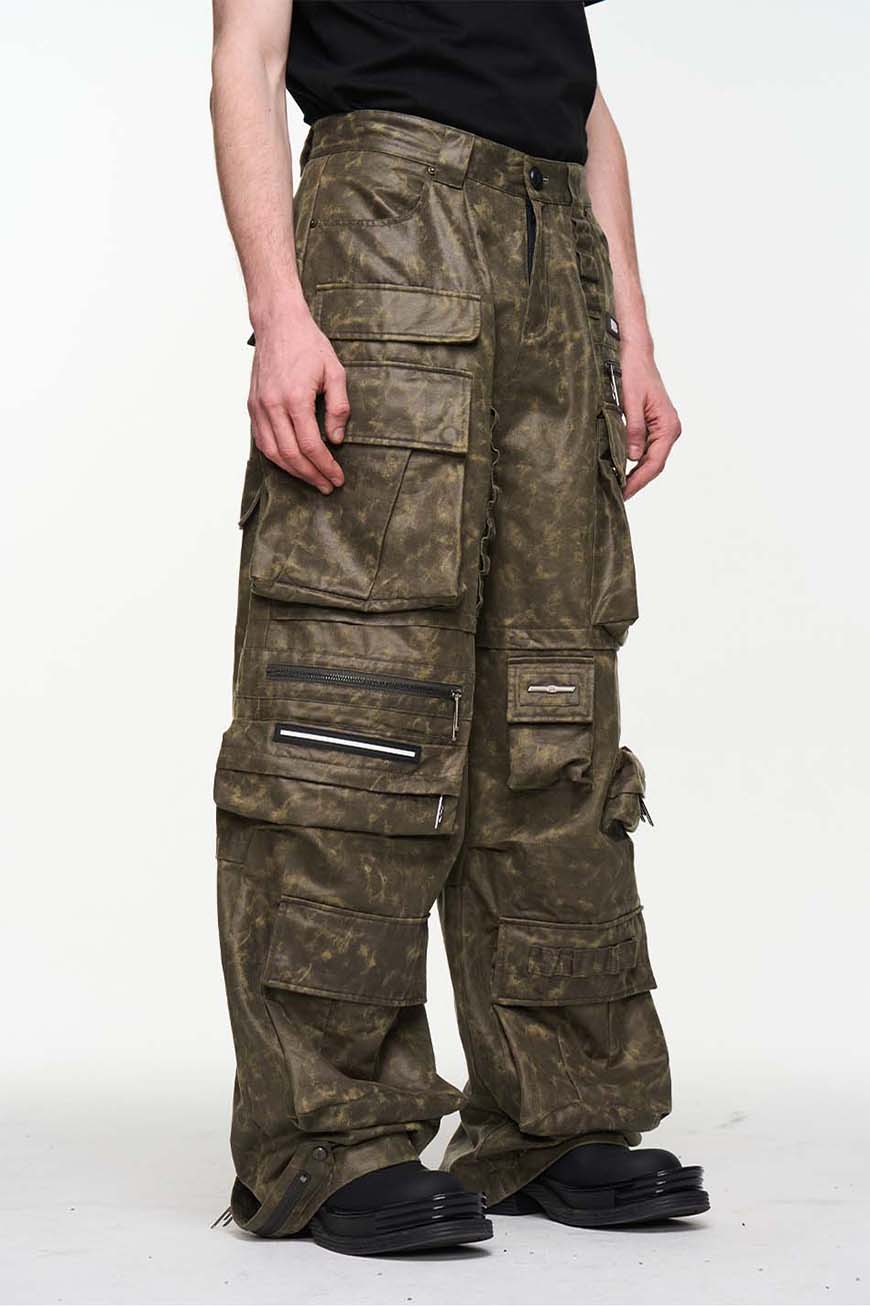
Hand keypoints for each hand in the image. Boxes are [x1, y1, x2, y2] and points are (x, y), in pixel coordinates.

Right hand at [248, 302, 349, 494]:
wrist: (277, 323)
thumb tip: (335, 439)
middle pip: (290, 455)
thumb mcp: (335, 372)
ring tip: (312, 479)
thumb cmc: (308, 344)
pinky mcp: (252, 406)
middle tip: (327, 486)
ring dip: (293, 471)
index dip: (325, 466)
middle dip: (311, 475)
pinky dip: (277, 457)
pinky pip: (262, 441)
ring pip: (272, 453)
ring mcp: (258, 407)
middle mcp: (272, 406)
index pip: (310, 445)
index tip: (338, 478)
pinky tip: (292, 463)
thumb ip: (338, 408)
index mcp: (294, 398)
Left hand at [619, 342, 681, 499]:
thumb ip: (633, 429)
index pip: (654, 462)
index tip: (623, 493)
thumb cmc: (634, 372)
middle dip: (636, 481)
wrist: (636, 354)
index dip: (638, 481)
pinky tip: (621, 470)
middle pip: (654, 465)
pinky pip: (646, 449)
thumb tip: (634, 457)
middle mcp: (669, 429)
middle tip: (617, 497)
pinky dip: (634, 462)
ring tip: (617, 488)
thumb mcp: (630, 401)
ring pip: (650, 459)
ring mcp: (662, 428)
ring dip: (635, 474)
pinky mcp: (653, 426)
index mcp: (668, 425)